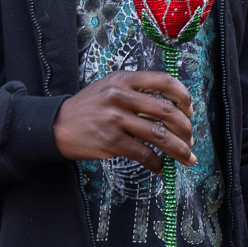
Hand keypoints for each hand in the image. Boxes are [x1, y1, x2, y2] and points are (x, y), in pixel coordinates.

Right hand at [54, 70, 193, 166]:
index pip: (164, 81)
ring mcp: (115, 119)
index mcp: (123, 80)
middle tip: (191, 139)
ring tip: (186, 157)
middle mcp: (120, 96)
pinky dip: (155, 162)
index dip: (183, 96)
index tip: (190, 110)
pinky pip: (143, 153)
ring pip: (159, 135)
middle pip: (166, 111)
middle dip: (185, 128)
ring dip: (178, 149)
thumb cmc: (89, 108)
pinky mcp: (111, 141)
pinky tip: (159, 166)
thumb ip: (138, 94)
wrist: (56, 126)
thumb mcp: (110, 89)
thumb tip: (173, 111)